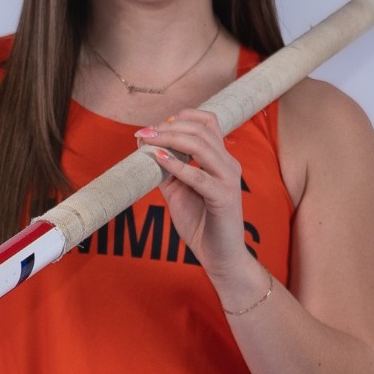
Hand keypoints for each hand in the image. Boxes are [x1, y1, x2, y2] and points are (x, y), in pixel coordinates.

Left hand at [136, 108, 249, 275]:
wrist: (220, 256)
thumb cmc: (201, 223)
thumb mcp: (179, 191)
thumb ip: (167, 171)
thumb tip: (146, 150)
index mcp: (221, 160)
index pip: (208, 122)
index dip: (182, 117)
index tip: (157, 126)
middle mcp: (228, 164)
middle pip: (202, 130)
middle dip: (169, 127)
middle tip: (145, 133)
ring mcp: (228, 180)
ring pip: (201, 146)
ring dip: (170, 140)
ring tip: (148, 142)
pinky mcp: (224, 198)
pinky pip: (199, 176)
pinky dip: (177, 165)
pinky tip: (159, 160)